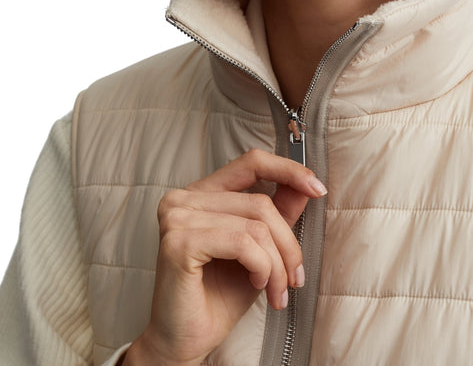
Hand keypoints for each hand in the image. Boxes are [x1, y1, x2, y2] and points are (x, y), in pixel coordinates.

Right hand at [124, 149, 326, 364]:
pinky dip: (262, 267)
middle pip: (259, 202)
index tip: (317, 188)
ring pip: (255, 225)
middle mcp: (184, 198)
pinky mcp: (179, 241)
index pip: (250, 162)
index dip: (288, 169)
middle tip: (295, 279)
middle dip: (288, 244)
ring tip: (277, 291)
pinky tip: (257, 285)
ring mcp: (177, 217)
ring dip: (277, 265)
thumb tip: (306, 186)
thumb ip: (277, 213)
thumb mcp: (259, 249)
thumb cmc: (219, 296)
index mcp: (201, 193)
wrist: (187, 341)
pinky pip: (243, 243)